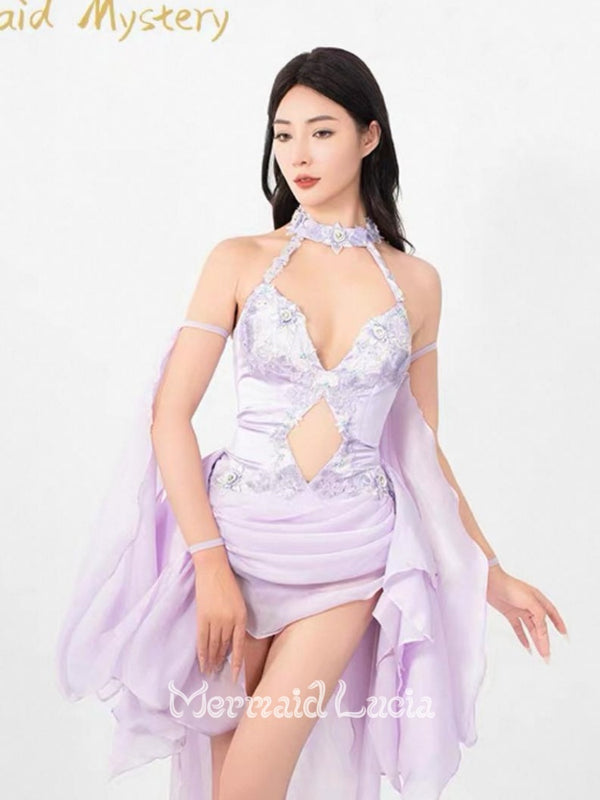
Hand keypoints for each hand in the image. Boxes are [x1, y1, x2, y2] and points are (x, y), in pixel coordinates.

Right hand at [192, 546, 246, 681]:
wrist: (214, 570)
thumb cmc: (229, 585)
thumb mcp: (239, 604)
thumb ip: (237, 622)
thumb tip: (231, 642)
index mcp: (241, 618)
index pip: (239, 646)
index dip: (236, 663)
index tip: (235, 677)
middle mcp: (228, 621)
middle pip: (224, 647)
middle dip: (221, 662)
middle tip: (218, 674)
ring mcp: (214, 620)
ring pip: (213, 646)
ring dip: (211, 660)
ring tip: (210, 671)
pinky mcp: (202, 617)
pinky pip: (202, 639)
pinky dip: (202, 652)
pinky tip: (202, 662)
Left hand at [486, 565, 567, 661]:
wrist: (490, 582)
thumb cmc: (510, 586)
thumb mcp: (530, 600)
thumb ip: (539, 615)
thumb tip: (544, 629)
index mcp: (538, 599)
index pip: (552, 614)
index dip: (559, 623)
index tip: (564, 634)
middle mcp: (530, 605)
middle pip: (541, 625)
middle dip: (545, 640)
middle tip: (548, 654)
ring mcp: (520, 609)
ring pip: (531, 629)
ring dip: (536, 641)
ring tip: (541, 653)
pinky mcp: (509, 613)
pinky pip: (518, 628)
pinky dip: (523, 637)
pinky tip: (527, 646)